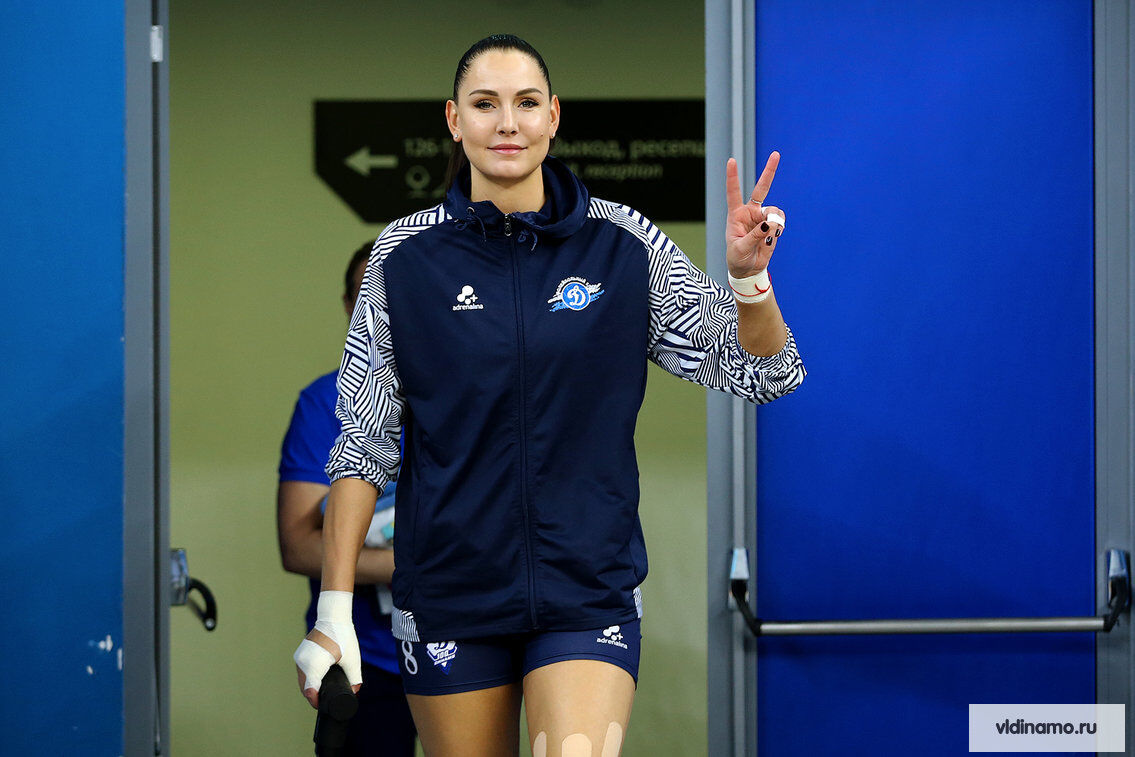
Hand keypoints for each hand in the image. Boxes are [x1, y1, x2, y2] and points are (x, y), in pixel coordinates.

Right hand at [293, 591, 362, 708]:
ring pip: (302, 680)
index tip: (323, 706)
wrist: (333, 617)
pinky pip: (302, 671)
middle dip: (313, 696)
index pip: (310, 691)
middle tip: (325, 702)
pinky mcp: (300, 653)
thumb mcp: (352, 659)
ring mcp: (299, 657)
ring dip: (310, 687)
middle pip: (305, 687)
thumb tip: (354, 692)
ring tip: (321, 694)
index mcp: (314, 665)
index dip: (316, 702)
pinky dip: (308, 678)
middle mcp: (303, 662)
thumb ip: (354, 677)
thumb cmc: (343, 636)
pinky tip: (316, 682)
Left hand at [725, 152, 786, 277]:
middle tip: (776, 154)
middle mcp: (751, 212)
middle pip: (762, 188)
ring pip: (775, 212)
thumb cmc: (737, 257)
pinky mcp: (773, 226)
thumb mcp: (741, 248)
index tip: (731, 160)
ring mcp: (763, 218)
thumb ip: (755, 235)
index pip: (733, 192)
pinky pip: (780, 223)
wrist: (748, 269)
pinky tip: (772, 239)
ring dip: (775, 223)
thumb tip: (770, 223)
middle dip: (769, 171)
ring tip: (769, 236)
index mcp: (736, 214)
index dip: (733, 176)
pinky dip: (778, 230)